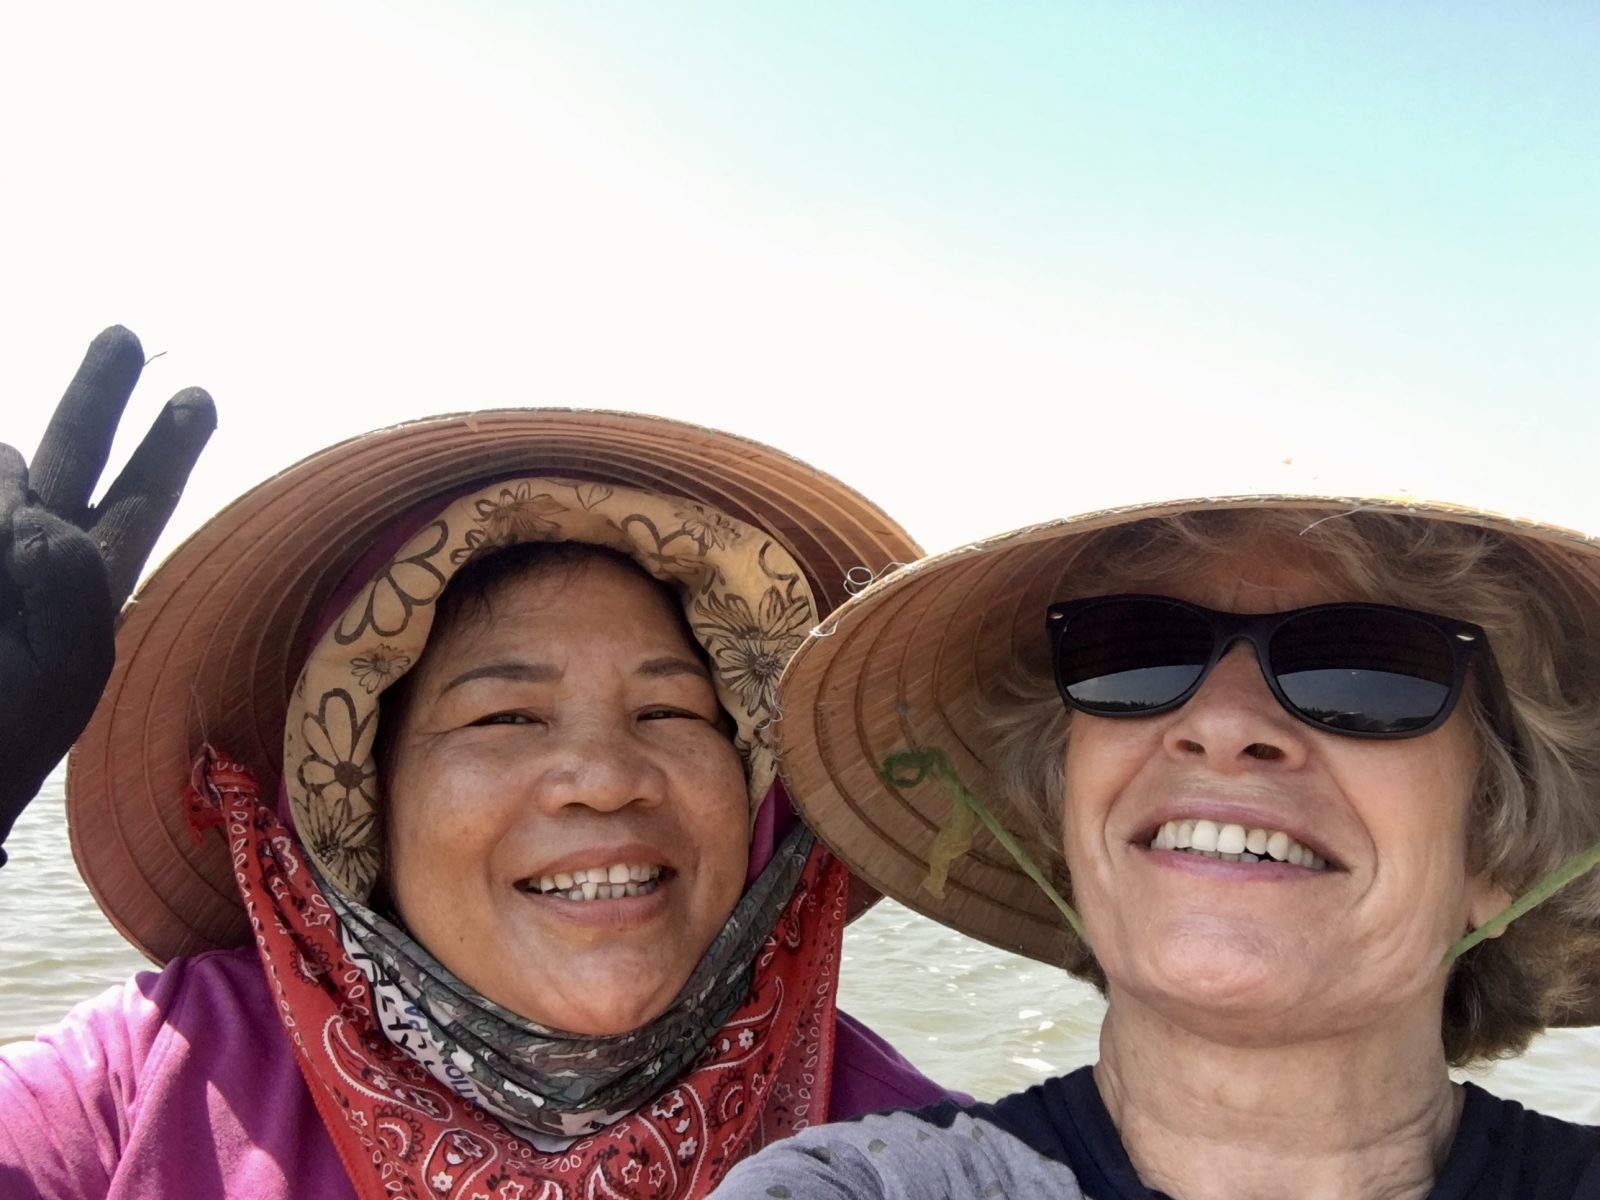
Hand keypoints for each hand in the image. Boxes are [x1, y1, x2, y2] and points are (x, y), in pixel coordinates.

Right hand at [0, 327, 214, 864]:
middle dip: (97, 397)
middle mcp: (29, 554)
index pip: (136, 504)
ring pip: (4, 478)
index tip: (195, 397)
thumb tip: (42, 517)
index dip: (165, 452)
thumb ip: (68, 599)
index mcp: (83, 587)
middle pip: (72, 457)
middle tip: (124, 335)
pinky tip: (5, 475)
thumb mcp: (57, 681)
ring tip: (24, 462)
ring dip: (12, 471)